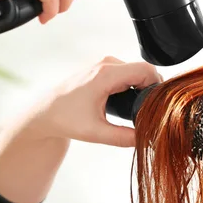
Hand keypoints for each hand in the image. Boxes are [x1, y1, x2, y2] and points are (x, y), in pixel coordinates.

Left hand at [21, 57, 162, 146]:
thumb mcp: (95, 133)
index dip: (157, 85)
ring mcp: (105, 64)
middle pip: (144, 69)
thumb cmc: (66, 120)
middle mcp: (107, 64)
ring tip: (139, 106)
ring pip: (137, 70)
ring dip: (142, 85)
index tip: (156, 104)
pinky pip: (128, 71)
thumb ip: (122, 137)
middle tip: (149, 109)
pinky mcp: (103, 68)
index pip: (146, 70)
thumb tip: (146, 139)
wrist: (46, 112)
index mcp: (106, 75)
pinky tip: (130, 100)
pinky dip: (134, 83)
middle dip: (151, 87)